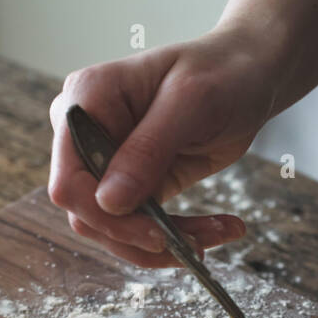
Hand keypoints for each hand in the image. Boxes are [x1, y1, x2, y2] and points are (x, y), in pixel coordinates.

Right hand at [48, 27, 274, 267]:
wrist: (247, 76)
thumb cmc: (220, 72)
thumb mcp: (191, 103)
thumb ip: (148, 150)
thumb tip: (109, 201)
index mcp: (86, 101)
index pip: (70, 181)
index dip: (106, 217)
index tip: (157, 234)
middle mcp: (86, 135)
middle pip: (89, 214)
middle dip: (143, 238)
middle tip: (197, 244)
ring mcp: (108, 162)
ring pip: (115, 229)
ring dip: (166, 244)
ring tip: (216, 234)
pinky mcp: (134, 185)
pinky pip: (142, 227)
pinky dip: (179, 237)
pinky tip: (216, 231)